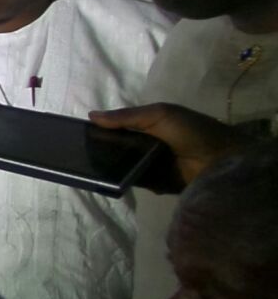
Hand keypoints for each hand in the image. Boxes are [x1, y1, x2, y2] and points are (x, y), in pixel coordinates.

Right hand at [90, 102, 248, 189]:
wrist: (221, 160)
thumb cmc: (191, 131)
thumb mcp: (159, 115)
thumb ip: (126, 117)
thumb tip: (91, 116)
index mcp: (149, 125)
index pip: (119, 126)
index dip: (101, 129)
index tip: (78, 134)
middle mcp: (148, 144)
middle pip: (118, 147)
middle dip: (102, 150)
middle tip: (79, 154)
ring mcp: (152, 165)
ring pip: (124, 165)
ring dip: (111, 166)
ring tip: (88, 167)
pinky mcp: (157, 184)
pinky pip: (135, 181)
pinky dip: (125, 181)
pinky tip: (109, 179)